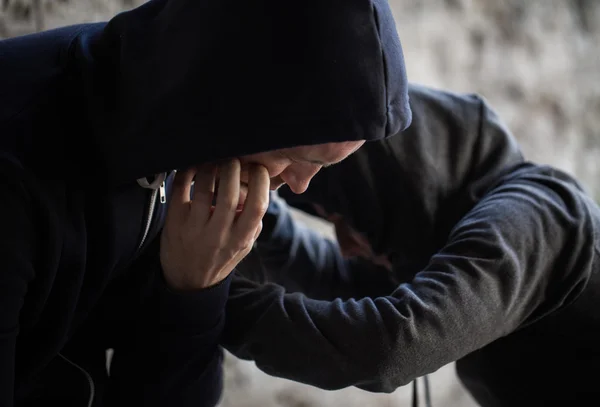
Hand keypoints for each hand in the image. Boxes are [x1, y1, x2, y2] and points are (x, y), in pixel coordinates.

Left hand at [160, 159, 269, 290]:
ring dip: (211, 166)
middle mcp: (219, 234)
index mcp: (241, 238)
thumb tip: (256, 186)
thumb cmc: (220, 256)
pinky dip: (187, 171)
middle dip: (234, 167)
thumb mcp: (244, 245)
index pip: (258, 205)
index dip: (260, 180)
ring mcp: (194, 227)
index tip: (257, 168)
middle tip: (233, 158)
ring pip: (204, 187)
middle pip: (230, 192)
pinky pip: (180, 188)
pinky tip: (194, 164)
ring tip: (214, 159)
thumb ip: (254, 221)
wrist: (187, 281)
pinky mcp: (174, 221)